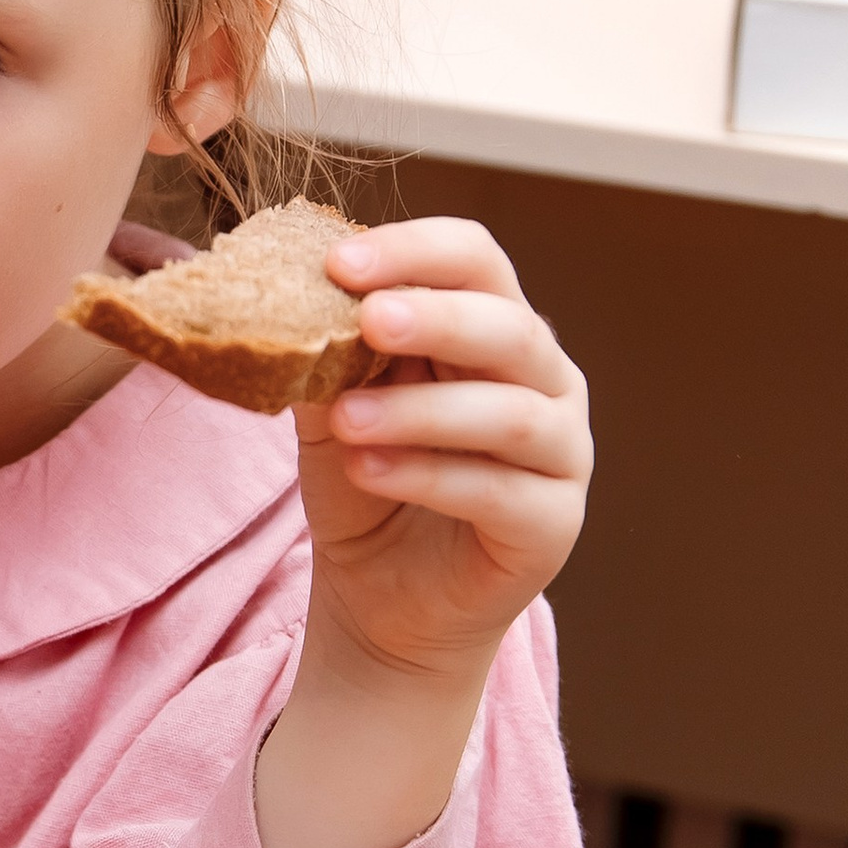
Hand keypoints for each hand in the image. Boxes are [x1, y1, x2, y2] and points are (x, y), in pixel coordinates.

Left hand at [303, 218, 589, 673]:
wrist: (380, 596)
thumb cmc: (368, 480)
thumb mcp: (333, 405)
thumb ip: (326, 354)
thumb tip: (284, 297)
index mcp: (496, 329)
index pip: (477, 261)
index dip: (414, 251)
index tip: (337, 263)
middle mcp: (545, 382)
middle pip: (511, 327)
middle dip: (437, 317)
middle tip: (368, 319)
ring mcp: (562, 454)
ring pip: (510, 414)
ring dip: (421, 409)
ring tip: (345, 418)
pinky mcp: (552, 526)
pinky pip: (499, 492)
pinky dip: (428, 476)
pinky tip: (366, 470)